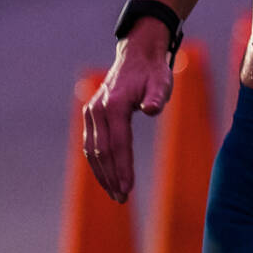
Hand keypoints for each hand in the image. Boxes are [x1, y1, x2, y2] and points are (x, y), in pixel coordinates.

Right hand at [82, 24, 173, 202]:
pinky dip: (96, 162)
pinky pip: (90, 144)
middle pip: (101, 151)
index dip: (121, 168)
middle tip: (122, 198)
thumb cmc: (153, 72)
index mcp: (114, 105)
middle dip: (110, 177)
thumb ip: (157, 96)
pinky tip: (106, 177)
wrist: (137, 54)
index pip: (117, 144)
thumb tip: (150, 110)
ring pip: (91, 150)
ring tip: (115, 193)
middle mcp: (98, 109)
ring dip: (101, 174)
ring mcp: (91, 112)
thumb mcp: (162, 81)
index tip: (127, 189)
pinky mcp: (91, 114)